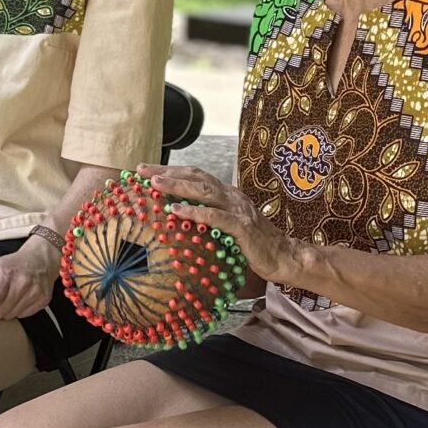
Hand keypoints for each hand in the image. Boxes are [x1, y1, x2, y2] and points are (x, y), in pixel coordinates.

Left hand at [0, 229, 59, 321]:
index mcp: (8, 273)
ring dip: (6, 310)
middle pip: (0, 311)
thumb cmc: (14, 263)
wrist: (41, 259)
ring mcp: (35, 293)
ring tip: (9, 298)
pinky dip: (18, 310)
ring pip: (11, 316)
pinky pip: (23, 315)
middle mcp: (24, 283)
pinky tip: (20, 299)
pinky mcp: (43, 300)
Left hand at [148, 164, 297, 285]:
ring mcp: (239, 210)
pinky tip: (177, 210)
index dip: (172, 171)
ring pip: (205, 191)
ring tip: (156, 184)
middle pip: (197, 177)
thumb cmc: (254, 246)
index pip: (196, 176)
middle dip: (168, 172)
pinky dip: (196, 212)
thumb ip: (209, 220)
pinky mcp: (243, 226)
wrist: (283, 257)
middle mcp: (232, 196)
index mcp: (228, 194)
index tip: (147, 170)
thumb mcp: (227, 228)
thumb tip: (180, 221)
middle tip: (143, 171)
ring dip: (178, 186)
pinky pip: (216, 216)